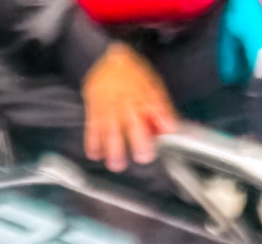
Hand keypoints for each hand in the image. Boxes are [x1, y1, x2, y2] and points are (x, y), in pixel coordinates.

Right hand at [82, 43, 177, 171]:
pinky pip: (92, 127)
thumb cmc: (135, 79)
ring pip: (111, 128)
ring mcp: (110, 105)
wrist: (111, 61)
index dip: (164, 117)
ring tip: (116, 164)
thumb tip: (168, 130)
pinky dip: (93, 142)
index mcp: (145, 95)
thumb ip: (162, 110)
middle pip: (134, 122)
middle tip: (143, 157)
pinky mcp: (94, 108)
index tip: (169, 129)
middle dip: (139, 141)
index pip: (157, 106)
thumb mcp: (153, 88)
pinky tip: (95, 155)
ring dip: (113, 148)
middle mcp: (128, 101)